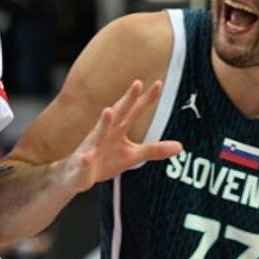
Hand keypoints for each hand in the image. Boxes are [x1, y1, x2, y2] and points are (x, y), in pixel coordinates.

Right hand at [61, 80, 181, 193]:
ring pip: (97, 134)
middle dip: (127, 100)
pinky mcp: (82, 165)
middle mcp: (105, 134)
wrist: (76, 176)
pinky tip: (86, 158)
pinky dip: (84, 160)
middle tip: (137, 83)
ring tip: (108, 111)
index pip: (134, 111)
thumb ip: (154, 150)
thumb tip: (181, 146)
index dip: (146, 99)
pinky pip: (83, 163)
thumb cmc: (105, 160)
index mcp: (118, 130)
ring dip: (103, 123)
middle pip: (118, 114)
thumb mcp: (133, 156)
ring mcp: (92, 148)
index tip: (159, 83)